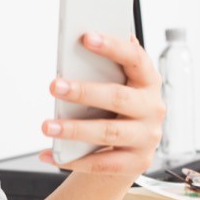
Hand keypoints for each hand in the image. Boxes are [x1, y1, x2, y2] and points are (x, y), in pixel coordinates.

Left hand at [38, 32, 164, 179]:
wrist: (126, 153)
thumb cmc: (115, 110)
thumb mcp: (115, 86)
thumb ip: (103, 69)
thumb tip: (79, 42)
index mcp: (148, 81)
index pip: (135, 58)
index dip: (112, 47)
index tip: (86, 37)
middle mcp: (152, 108)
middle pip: (118, 97)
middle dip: (83, 91)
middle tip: (54, 86)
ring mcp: (147, 137)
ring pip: (108, 132)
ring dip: (74, 129)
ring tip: (47, 126)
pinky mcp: (136, 162)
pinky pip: (101, 163)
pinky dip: (72, 160)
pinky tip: (49, 154)